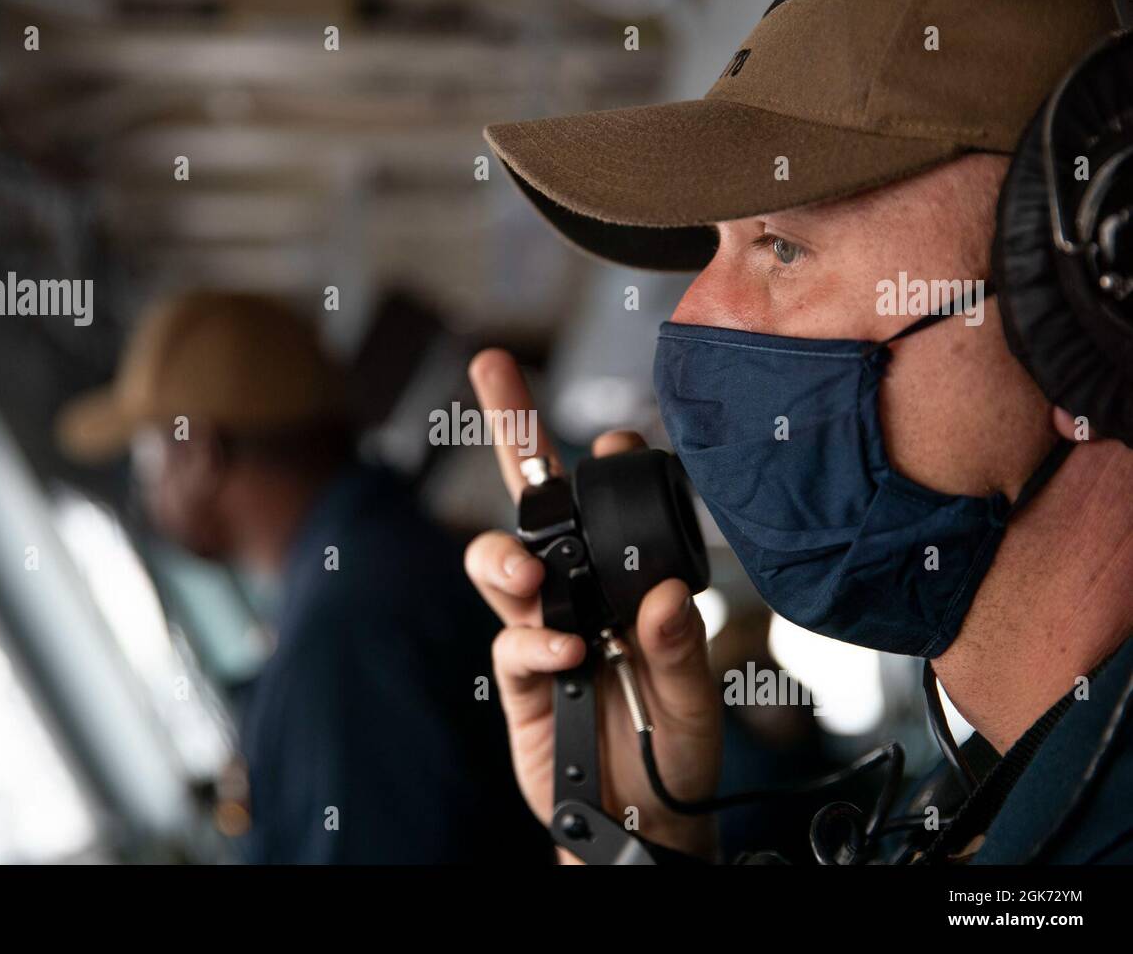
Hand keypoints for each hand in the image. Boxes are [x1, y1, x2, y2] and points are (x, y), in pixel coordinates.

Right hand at [465, 349, 722, 860]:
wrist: (644, 821)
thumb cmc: (673, 749)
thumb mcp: (695, 696)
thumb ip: (677, 648)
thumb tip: (659, 596)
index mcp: (622, 581)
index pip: (606, 505)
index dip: (604, 461)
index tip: (617, 438)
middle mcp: (576, 592)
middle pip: (530, 503)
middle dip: (508, 428)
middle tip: (492, 368)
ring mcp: (542, 630)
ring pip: (498, 564)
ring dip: (505, 555)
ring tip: (528, 574)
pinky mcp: (520, 681)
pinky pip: (512, 644)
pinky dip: (534, 641)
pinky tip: (566, 650)